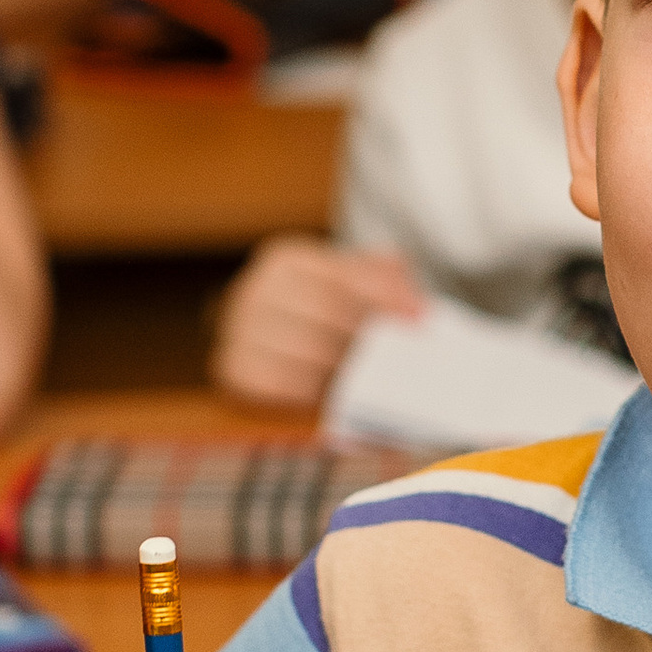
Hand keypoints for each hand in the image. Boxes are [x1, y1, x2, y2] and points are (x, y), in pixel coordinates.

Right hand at [213, 240, 425, 408]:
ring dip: (345, 368)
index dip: (385, 296)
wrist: (277, 334)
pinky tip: (333, 392)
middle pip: (325, 312)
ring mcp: (237, 330)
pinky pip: (279, 384)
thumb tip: (414, 306)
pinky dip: (312, 391)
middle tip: (399, 357)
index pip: (342, 275)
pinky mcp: (232, 369)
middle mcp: (253, 289)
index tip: (419, 318)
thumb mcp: (354, 282)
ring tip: (373, 377)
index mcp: (285, 259)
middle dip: (367, 336)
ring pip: (305, 350)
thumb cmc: (325, 309)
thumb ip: (386, 280)